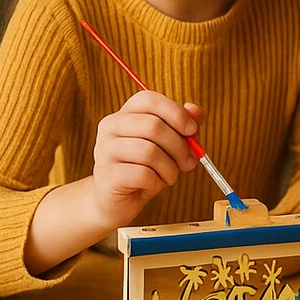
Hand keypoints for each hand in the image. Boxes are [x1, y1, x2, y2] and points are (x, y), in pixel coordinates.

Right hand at [90, 91, 201, 228]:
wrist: (117, 200)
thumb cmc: (146, 167)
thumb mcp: (168, 143)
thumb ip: (183, 124)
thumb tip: (194, 109)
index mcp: (124, 114)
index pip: (149, 99)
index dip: (175, 113)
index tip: (192, 130)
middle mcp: (110, 127)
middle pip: (153, 126)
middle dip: (179, 146)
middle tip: (188, 162)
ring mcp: (104, 150)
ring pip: (149, 152)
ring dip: (170, 168)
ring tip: (170, 176)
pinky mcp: (106, 175)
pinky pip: (143, 174)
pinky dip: (157, 182)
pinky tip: (154, 185)